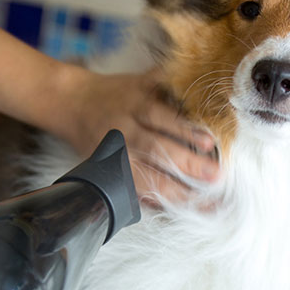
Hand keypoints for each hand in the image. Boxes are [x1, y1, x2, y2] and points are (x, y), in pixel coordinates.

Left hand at [59, 68, 219, 204]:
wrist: (73, 100)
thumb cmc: (95, 141)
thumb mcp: (106, 170)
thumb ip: (137, 187)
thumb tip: (172, 206)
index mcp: (116, 160)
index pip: (151, 181)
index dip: (180, 194)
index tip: (209, 203)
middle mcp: (123, 132)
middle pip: (156, 150)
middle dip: (187, 164)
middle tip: (215, 177)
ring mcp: (131, 105)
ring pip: (158, 117)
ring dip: (185, 130)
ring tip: (210, 143)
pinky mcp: (138, 82)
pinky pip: (161, 84)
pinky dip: (181, 89)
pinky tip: (203, 99)